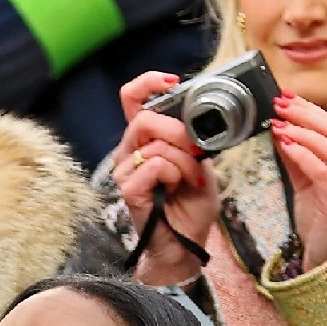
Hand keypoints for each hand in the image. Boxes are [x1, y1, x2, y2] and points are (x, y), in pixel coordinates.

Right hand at [114, 72, 220, 285]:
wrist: (186, 243)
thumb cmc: (191, 205)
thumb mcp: (201, 162)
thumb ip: (194, 138)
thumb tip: (199, 119)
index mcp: (144, 139)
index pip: (132, 98)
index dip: (148, 82)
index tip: (173, 82)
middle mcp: (128, 151)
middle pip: (144, 118)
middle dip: (178, 131)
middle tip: (197, 151)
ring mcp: (125, 171)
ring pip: (155, 145)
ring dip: (184, 161)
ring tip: (193, 180)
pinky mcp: (128, 189)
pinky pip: (155, 165)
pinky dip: (175, 174)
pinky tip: (177, 189)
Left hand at [267, 93, 326, 269]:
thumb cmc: (322, 225)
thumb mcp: (309, 186)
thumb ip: (298, 159)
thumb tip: (281, 128)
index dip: (313, 111)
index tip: (289, 98)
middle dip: (306, 115)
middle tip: (281, 104)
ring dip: (302, 132)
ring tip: (280, 123)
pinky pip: (322, 174)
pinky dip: (303, 155)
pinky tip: (286, 144)